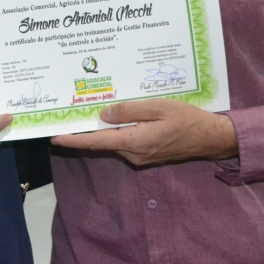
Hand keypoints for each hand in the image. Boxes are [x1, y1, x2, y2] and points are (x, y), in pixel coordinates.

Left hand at [50, 99, 237, 167]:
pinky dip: (117, 130)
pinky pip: (125, 141)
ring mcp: (139, 156)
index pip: (96, 142)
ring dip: (103, 129)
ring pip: (114, 140)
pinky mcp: (146, 154)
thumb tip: (103, 114)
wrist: (209, 138)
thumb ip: (129, 110)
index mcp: (133, 142)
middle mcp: (133, 153)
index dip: (74, 140)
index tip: (55, 137)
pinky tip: (116, 117)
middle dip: (86, 130)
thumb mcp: (156, 107)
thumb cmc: (185, 119)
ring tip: (91, 110)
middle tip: (70, 115)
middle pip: (102, 141)